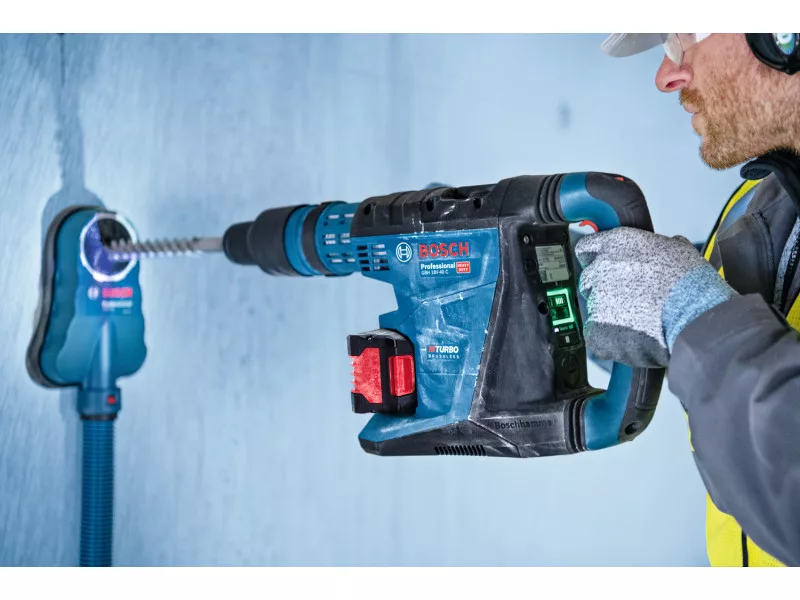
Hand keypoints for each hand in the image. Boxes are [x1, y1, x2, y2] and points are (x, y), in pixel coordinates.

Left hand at [574, 227, 737, 367]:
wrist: (695, 316)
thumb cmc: (691, 284)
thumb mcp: (677, 250)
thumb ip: (658, 248)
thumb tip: (664, 248)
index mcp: (616, 244)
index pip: (587, 248)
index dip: (596, 260)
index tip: (604, 267)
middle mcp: (600, 269)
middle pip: (589, 280)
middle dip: (605, 289)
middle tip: (629, 299)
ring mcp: (596, 299)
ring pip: (594, 308)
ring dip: (610, 314)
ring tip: (639, 320)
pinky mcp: (596, 328)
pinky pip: (596, 334)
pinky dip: (610, 338)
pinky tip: (632, 335)